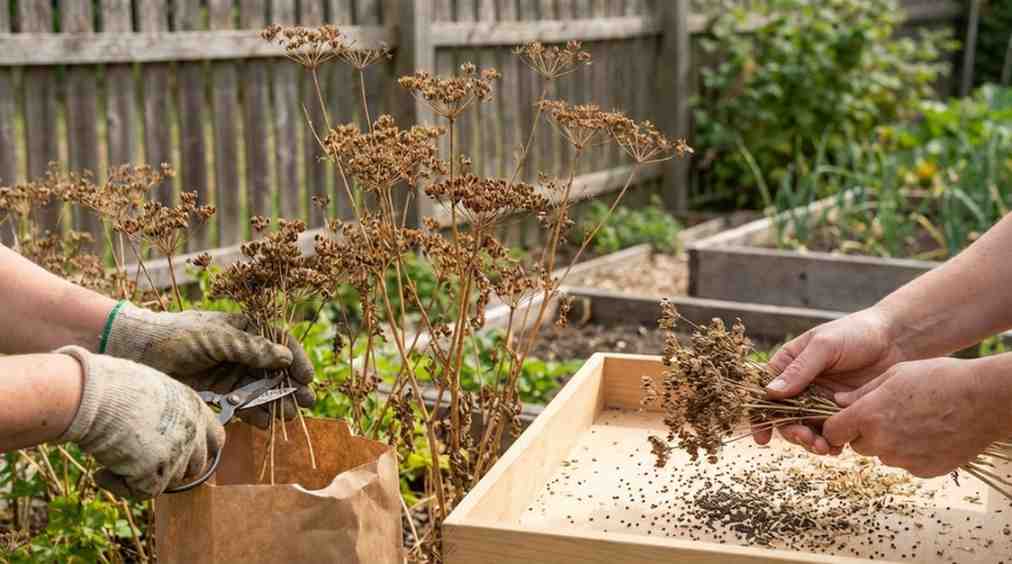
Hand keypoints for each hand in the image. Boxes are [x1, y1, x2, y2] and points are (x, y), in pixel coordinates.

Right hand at [56, 347, 225, 498]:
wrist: (97, 397)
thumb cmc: (115, 387)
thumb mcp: (154, 392)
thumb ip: (166, 413)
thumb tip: (158, 430)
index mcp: (195, 408)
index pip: (216, 439)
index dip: (199, 449)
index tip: (181, 454)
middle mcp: (193, 433)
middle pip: (196, 466)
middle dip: (173, 468)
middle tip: (143, 461)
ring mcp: (177, 456)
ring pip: (169, 481)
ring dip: (145, 475)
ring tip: (116, 456)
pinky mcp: (155, 476)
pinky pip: (140, 492)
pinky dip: (118, 485)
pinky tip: (101, 472)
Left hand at [104, 303, 314, 427]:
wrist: (137, 352)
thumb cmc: (177, 335)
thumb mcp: (217, 338)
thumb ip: (251, 349)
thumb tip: (285, 358)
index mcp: (245, 330)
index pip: (280, 343)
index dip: (296, 360)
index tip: (307, 378)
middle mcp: (242, 351)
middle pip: (275, 370)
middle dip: (291, 387)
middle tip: (306, 403)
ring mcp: (230, 373)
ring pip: (261, 390)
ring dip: (276, 403)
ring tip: (288, 417)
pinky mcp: (218, 393)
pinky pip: (242, 405)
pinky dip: (254, 414)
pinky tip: (264, 423)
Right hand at [754, 307, 905, 453]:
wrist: (897, 340)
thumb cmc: (857, 333)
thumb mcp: (825, 345)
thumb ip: (800, 369)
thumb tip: (771, 393)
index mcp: (789, 365)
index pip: (765, 392)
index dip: (760, 416)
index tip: (762, 437)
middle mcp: (801, 385)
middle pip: (784, 416)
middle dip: (792, 432)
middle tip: (807, 439)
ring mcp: (820, 400)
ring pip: (806, 428)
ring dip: (810, 441)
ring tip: (824, 446)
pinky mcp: (841, 412)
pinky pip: (830, 432)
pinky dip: (831, 442)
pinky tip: (839, 446)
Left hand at [823, 356, 1011, 477]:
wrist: (984, 399)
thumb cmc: (939, 379)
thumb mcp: (895, 375)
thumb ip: (861, 392)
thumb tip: (838, 402)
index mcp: (868, 416)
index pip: (832, 432)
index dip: (836, 425)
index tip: (844, 420)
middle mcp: (882, 442)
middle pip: (857, 445)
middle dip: (864, 433)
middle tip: (887, 414)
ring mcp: (904, 460)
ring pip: (883, 455)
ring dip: (889, 443)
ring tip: (914, 420)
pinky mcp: (925, 471)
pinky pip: (907, 463)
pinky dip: (912, 452)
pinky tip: (930, 433)